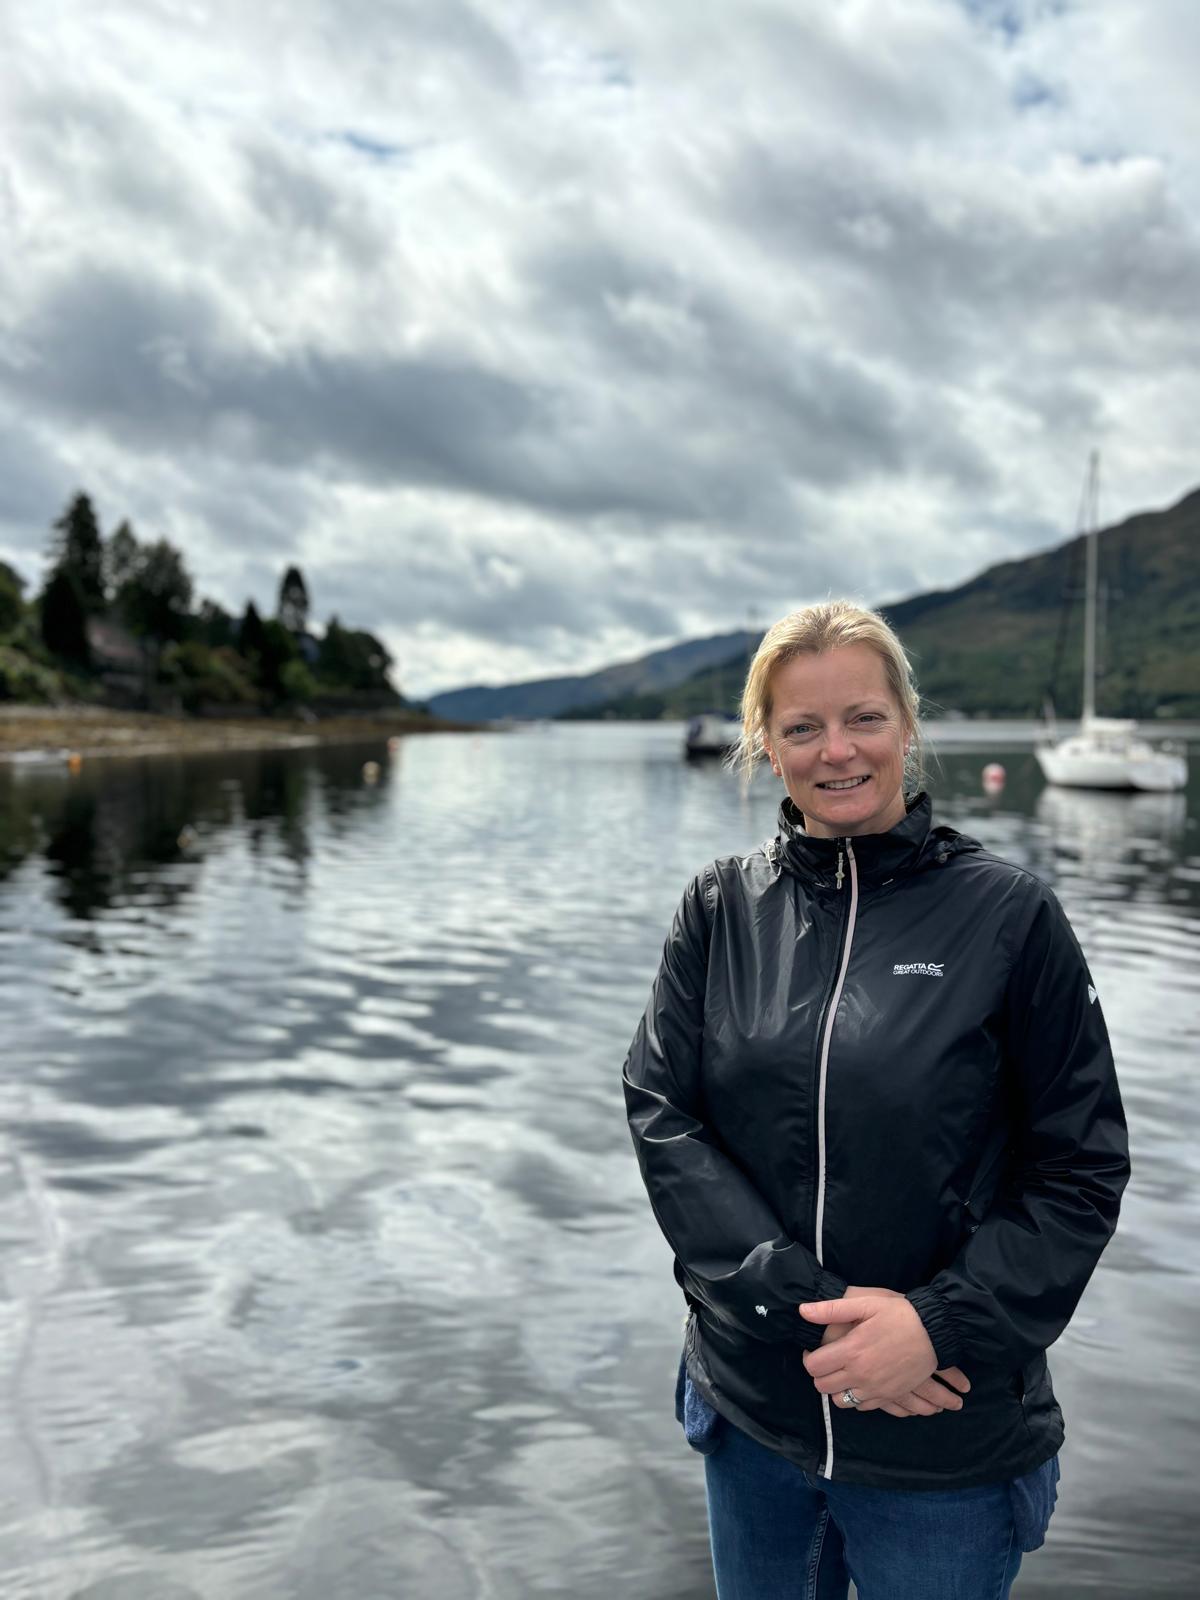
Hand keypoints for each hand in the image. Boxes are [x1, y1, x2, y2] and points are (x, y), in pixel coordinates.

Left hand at [799, 1294, 951, 1409]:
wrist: (934, 1332)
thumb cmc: (898, 1314)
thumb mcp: (866, 1304)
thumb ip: (832, 1309)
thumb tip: (802, 1311)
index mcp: (851, 1351)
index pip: (813, 1367)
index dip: (809, 1358)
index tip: (814, 1350)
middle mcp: (861, 1375)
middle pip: (823, 1387)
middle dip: (820, 1374)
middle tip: (827, 1361)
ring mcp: (875, 1389)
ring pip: (841, 1402)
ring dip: (837, 1388)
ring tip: (842, 1372)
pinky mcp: (889, 1395)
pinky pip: (863, 1406)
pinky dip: (857, 1397)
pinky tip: (860, 1381)